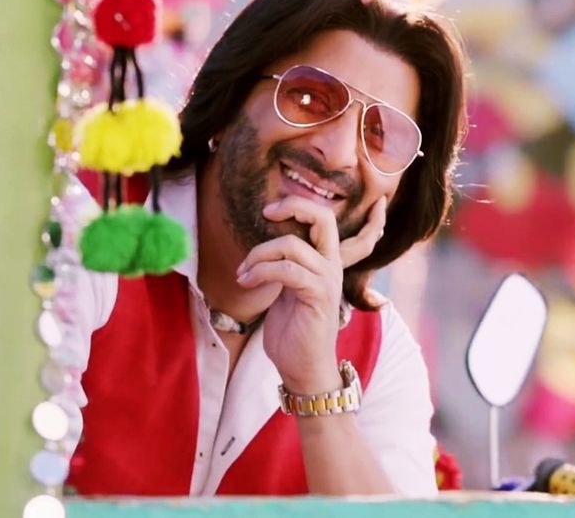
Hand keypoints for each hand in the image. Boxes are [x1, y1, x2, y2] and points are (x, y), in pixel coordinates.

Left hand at [236, 196, 386, 393]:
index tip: (270, 211)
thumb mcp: (286, 290)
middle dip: (293, 206)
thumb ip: (283, 266)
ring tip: (243, 273)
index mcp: (325, 261)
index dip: (298, 205)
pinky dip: (260, 272)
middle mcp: (331, 266)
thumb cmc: (292, 332)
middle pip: (323, 218)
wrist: (303, 368)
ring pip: (292, 246)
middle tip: (267, 214)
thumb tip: (262, 248)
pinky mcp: (318, 296)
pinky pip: (286, 271)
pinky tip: (245, 282)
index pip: (323, 218)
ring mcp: (328, 280)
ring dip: (258, 256)